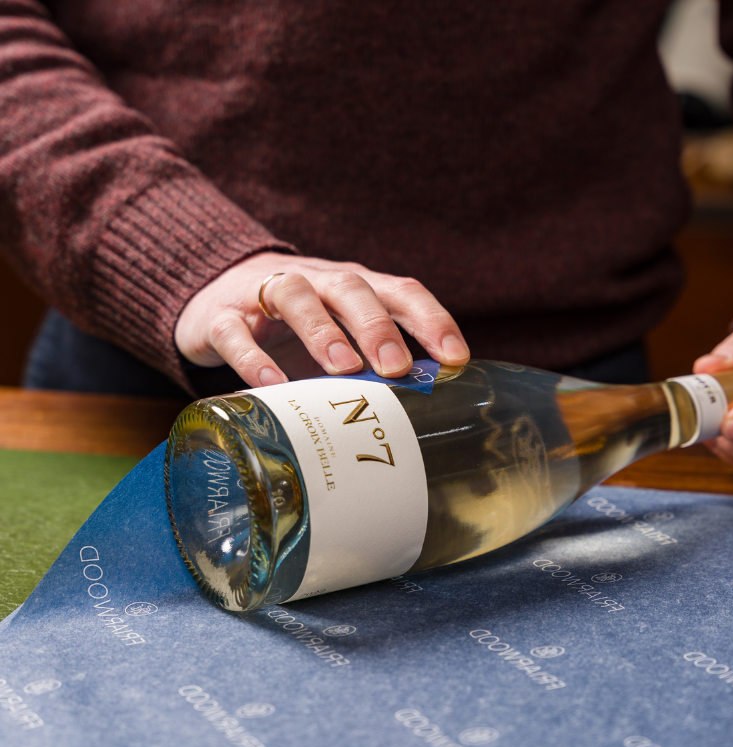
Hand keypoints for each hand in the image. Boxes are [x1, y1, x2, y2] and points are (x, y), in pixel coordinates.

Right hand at [175, 252, 469, 385]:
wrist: (214, 295)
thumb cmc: (295, 326)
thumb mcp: (338, 338)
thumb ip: (370, 366)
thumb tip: (422, 417)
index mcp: (353, 287)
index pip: (400, 291)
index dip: (431, 320)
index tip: (456, 358)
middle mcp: (315, 281)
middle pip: (351, 287)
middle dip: (377, 326)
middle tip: (397, 366)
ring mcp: (264, 294)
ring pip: (295, 296)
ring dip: (322, 330)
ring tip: (344, 369)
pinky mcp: (221, 317)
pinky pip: (235, 333)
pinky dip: (253, 359)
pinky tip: (273, 387)